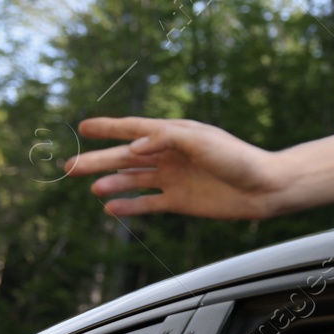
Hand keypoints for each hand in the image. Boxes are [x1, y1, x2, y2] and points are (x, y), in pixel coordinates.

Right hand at [67, 117, 284, 218]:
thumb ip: (166, 139)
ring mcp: (174, 178)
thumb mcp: (202, 141)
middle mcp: (171, 155)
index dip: (109, 127)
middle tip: (69, 166)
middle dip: (98, 159)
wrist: (264, 188)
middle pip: (126, 157)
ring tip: (92, 187)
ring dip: (111, 183)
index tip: (84, 125)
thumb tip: (134, 144)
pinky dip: (129, 206)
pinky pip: (147, 203)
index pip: (134, 128)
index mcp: (175, 134)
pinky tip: (110, 208)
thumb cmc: (238, 158)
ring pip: (133, 180)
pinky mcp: (180, 201)